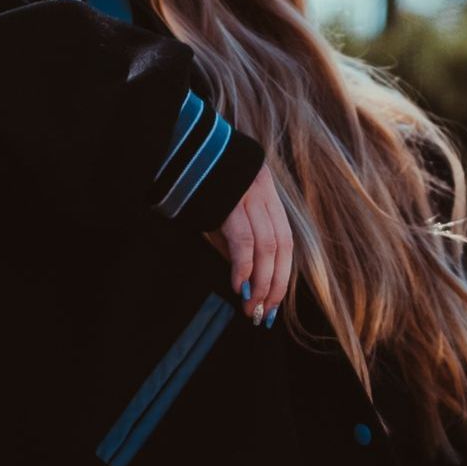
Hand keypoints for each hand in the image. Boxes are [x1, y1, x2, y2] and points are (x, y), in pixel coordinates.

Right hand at [207, 161, 292, 325]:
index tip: (273, 307)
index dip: (282, 278)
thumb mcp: (225, 215)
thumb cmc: (200, 187)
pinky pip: (243, 238)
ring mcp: (248, 195)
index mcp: (268, 198)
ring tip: (250, 306)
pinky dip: (243, 265)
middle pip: (281, 248)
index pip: (286, 245)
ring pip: (266, 245)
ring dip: (261, 281)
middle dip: (274, 285)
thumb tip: (245, 283)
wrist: (181, 151)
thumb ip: (237, 243)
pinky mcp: (229, 199)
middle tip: (263, 314)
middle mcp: (264, 195)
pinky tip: (238, 285)